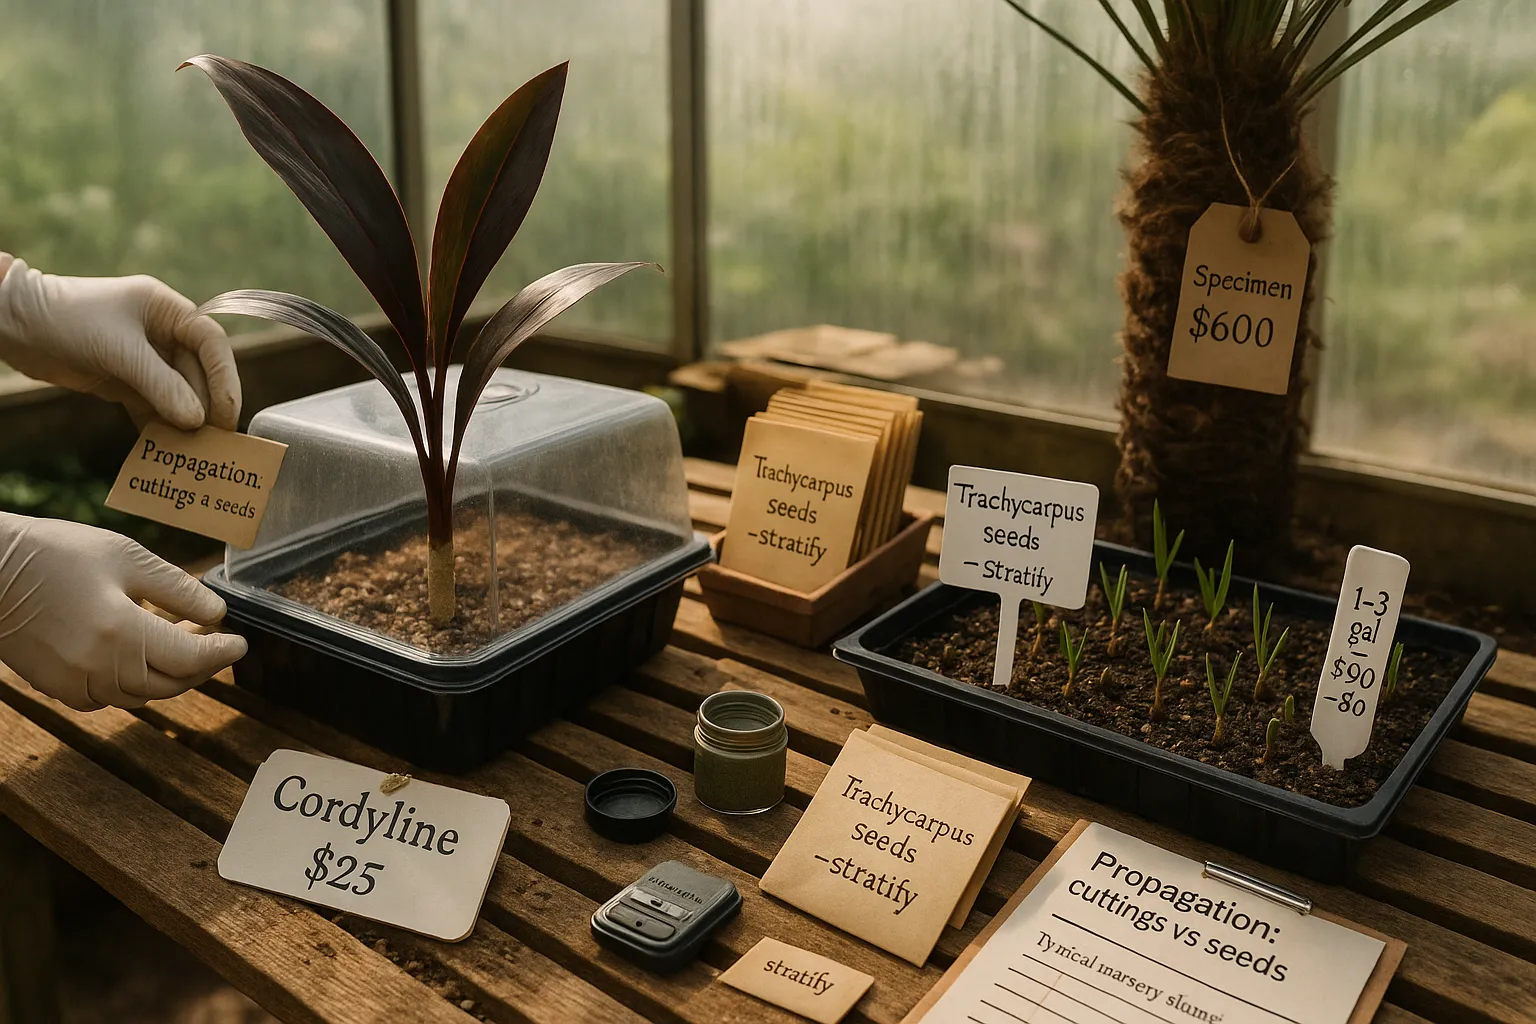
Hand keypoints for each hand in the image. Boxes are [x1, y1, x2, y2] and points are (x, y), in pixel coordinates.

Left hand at [0, 257, 240, 429]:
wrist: (13, 325)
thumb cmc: (67, 321)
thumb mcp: (119, 351)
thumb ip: (161, 385)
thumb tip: (197, 421)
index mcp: (166, 309)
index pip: (211, 342)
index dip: (224, 378)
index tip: (227, 414)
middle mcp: (161, 332)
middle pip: (198, 372)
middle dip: (205, 405)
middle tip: (215, 441)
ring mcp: (143, 358)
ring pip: (178, 393)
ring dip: (184, 420)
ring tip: (194, 450)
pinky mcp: (124, 380)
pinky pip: (153, 406)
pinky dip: (159, 426)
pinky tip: (165, 448)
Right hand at [0, 514, 247, 710]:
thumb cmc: (54, 553)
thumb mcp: (125, 557)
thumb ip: (176, 588)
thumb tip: (216, 613)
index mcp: (122, 632)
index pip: (190, 658)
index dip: (222, 652)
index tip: (240, 642)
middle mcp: (99, 667)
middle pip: (170, 684)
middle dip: (201, 668)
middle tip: (219, 648)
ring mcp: (74, 681)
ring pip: (140, 695)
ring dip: (169, 678)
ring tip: (186, 651)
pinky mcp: (54, 685)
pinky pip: (107, 698)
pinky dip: (132, 685)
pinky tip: (140, 661)